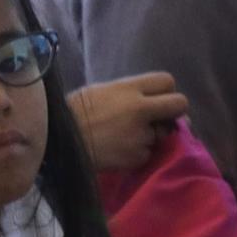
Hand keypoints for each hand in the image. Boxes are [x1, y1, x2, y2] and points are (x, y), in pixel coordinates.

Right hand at [70, 73, 187, 171]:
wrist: (57, 142)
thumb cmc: (75, 113)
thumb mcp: (102, 92)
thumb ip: (132, 94)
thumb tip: (158, 104)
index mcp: (128, 88)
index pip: (167, 81)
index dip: (165, 91)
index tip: (157, 100)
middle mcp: (139, 109)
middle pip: (179, 104)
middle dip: (173, 112)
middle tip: (161, 119)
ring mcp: (140, 134)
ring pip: (161, 133)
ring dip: (149, 136)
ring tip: (122, 137)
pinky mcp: (137, 156)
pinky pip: (147, 153)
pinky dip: (137, 153)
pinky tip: (118, 150)